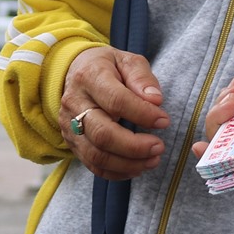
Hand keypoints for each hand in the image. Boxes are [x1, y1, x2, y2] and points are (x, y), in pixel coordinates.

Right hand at [61, 46, 168, 179]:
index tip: (164, 121)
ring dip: (128, 163)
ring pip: (97, 155)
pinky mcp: (72, 143)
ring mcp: (70, 126)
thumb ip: (142, 78)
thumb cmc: (107, 67)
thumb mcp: (127, 61)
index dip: (142, 114)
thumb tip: (156, 100)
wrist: (76, 73)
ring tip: (153, 160)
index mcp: (89, 77)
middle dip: (135, 147)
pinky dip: (117, 172)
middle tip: (159, 147)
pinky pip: (92, 165)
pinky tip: (137, 167)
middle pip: (103, 134)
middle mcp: (74, 103)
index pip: (116, 100)